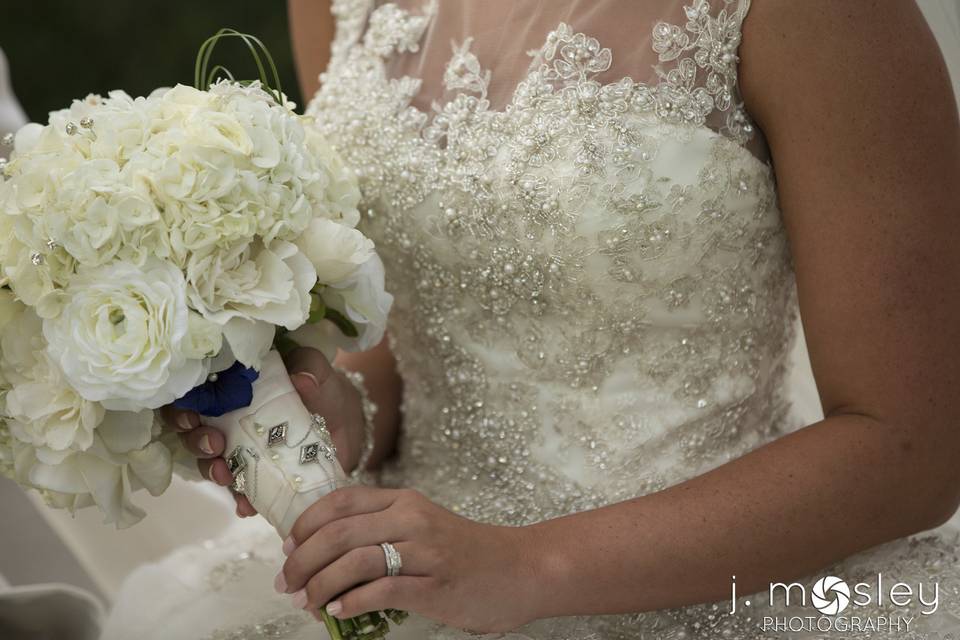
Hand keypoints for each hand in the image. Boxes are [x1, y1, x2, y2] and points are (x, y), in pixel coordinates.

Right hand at [159, 347, 368, 516]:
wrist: (345, 422)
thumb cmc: (320, 388)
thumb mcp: (316, 369)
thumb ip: (309, 368)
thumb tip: (302, 381)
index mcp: (231, 389)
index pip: (193, 397)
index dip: (182, 408)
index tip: (192, 416)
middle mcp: (226, 422)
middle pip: (193, 434)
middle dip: (197, 442)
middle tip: (215, 444)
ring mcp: (240, 453)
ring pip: (211, 465)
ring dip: (214, 472)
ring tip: (227, 475)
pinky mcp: (258, 478)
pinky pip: (242, 492)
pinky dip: (242, 500)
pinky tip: (247, 506)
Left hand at [276, 486, 541, 632]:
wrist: (522, 569)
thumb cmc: (467, 553)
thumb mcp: (422, 526)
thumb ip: (382, 529)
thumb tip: (325, 553)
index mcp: (404, 500)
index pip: (340, 501)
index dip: (305, 524)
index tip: (288, 547)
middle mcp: (411, 519)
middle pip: (338, 532)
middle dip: (302, 560)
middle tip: (287, 582)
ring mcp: (425, 551)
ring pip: (353, 561)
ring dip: (320, 585)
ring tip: (308, 602)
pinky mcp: (435, 585)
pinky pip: (382, 590)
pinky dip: (351, 602)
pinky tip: (339, 611)